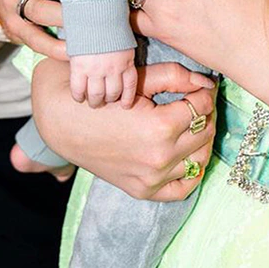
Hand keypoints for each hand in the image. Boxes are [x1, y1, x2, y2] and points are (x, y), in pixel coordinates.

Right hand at [32, 60, 217, 200]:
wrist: (60, 124)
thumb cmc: (97, 96)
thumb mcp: (135, 79)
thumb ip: (176, 77)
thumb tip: (207, 82)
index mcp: (160, 127)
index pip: (203, 105)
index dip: (203, 93)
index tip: (198, 87)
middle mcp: (160, 158)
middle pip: (205, 131)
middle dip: (205, 112)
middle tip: (196, 101)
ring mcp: (152, 179)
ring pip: (201, 157)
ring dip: (201, 137)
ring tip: (191, 122)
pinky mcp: (143, 191)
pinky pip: (184, 187)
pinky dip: (192, 170)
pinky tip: (187, 152)